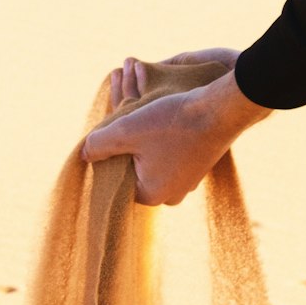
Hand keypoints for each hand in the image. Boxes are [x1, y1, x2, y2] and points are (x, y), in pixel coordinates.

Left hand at [84, 61, 270, 206]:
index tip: (113, 130)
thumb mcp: (126, 130)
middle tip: (128, 119)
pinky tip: (161, 118)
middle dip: (125, 143)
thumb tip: (84, 154)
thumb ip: (98, 144)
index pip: (115, 177)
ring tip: (146, 115)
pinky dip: (159, 137)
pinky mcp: (196, 165)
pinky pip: (167, 153)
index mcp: (150, 195)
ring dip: (142, 137)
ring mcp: (185, 181)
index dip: (108, 153)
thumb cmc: (173, 122)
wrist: (221, 109)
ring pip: (150, 158)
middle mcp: (170, 195)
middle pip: (132, 168)